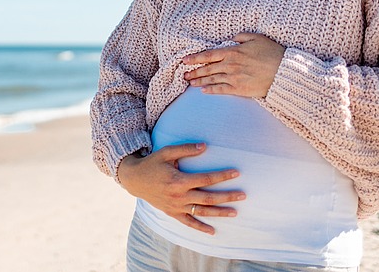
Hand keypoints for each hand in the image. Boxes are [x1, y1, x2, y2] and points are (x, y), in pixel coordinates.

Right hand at [117, 143, 244, 234]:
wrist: (134, 179)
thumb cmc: (152, 163)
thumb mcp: (166, 152)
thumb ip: (185, 149)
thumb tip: (204, 146)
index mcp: (179, 180)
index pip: (206, 179)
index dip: (222, 176)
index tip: (236, 173)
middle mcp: (179, 196)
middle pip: (208, 198)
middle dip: (227, 197)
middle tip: (243, 195)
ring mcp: (176, 206)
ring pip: (202, 212)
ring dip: (219, 212)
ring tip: (235, 212)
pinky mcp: (172, 213)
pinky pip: (189, 223)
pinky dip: (201, 228)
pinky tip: (213, 231)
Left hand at [182, 33, 285, 97]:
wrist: (284, 72)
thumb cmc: (272, 53)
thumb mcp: (257, 38)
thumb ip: (241, 37)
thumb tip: (232, 38)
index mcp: (233, 51)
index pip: (208, 55)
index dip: (195, 58)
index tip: (185, 60)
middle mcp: (230, 65)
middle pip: (207, 68)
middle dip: (194, 71)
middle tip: (184, 74)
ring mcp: (233, 78)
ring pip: (212, 79)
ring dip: (199, 81)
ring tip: (190, 82)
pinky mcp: (239, 89)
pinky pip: (221, 90)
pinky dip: (211, 90)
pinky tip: (204, 91)